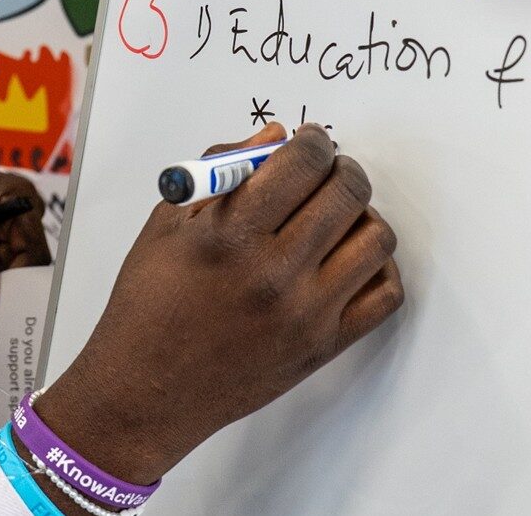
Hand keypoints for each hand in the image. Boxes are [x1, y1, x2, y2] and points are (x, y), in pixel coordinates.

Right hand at [33, 123, 400, 484]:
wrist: (145, 392)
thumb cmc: (148, 306)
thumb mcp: (168, 225)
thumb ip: (222, 171)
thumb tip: (274, 137)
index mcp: (229, 234)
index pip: (301, 163)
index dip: (312, 141)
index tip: (309, 140)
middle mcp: (274, 273)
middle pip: (346, 193)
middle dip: (341, 168)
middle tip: (328, 170)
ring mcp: (306, 313)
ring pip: (375, 238)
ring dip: (362, 214)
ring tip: (337, 216)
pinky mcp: (324, 346)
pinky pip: (385, 293)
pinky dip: (377, 267)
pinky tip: (347, 258)